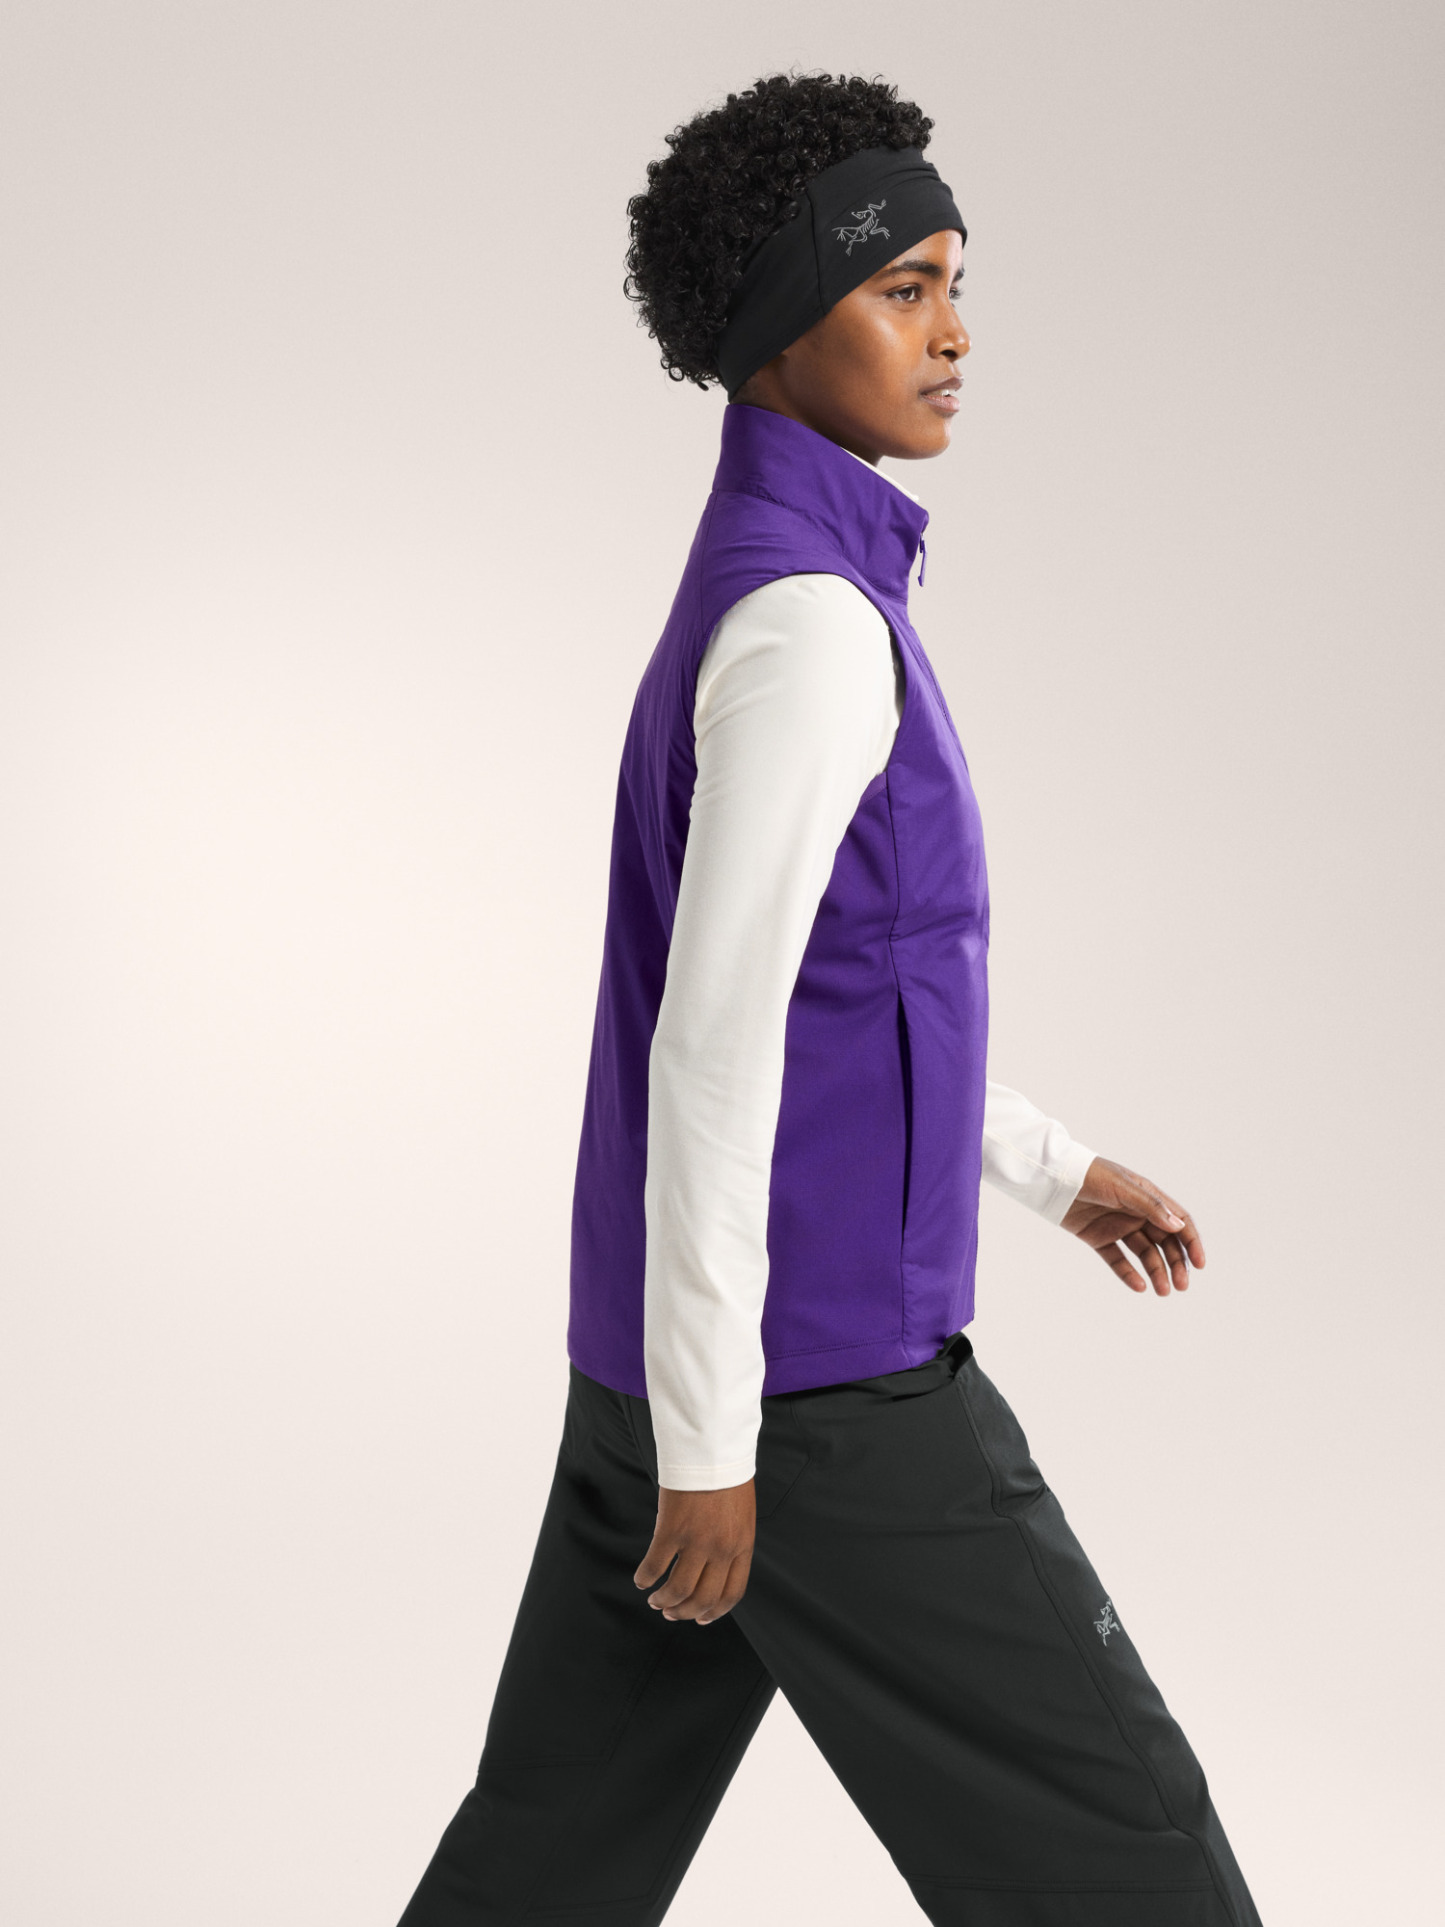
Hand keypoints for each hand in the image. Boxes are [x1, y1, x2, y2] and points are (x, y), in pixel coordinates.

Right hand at [633, 1480, 755, 1624]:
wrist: (713, 1447)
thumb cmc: (727, 1475)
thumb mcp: (741, 1514)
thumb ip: (732, 1542)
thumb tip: (714, 1567)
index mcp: (742, 1546)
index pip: (731, 1594)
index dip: (714, 1613)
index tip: (700, 1619)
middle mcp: (722, 1549)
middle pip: (703, 1599)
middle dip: (684, 1612)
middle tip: (670, 1612)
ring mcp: (697, 1541)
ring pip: (678, 1590)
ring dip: (664, 1601)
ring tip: (655, 1600)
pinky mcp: (672, 1529)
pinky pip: (655, 1565)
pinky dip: (646, 1577)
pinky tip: (641, 1579)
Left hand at [1060, 1156, 1205, 1295]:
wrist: (1052, 1177)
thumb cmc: (1090, 1174)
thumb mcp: (1123, 1187)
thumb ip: (1151, 1206)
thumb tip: (1178, 1226)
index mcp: (1148, 1197)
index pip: (1178, 1222)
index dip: (1191, 1242)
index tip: (1199, 1264)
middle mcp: (1136, 1213)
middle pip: (1165, 1242)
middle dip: (1175, 1263)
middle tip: (1180, 1286)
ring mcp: (1118, 1226)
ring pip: (1144, 1253)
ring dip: (1155, 1271)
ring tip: (1162, 1291)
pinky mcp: (1098, 1238)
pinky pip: (1118, 1259)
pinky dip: (1128, 1273)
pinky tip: (1139, 1286)